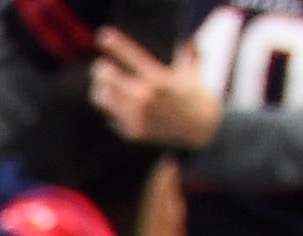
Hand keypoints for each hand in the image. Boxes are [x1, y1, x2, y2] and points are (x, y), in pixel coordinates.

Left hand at [91, 30, 223, 148]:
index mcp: (158, 78)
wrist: (203, 131)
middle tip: (100, 68)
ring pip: (103, 97)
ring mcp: (138, 115)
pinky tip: (113, 104)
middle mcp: (146, 97)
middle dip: (101, 70)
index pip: (131, 56)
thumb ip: (186, 52)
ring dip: (100, 89)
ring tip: (102, 85)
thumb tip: (185, 38)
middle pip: (107, 76)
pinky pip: (110, 116)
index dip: (115, 45)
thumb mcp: (192, 71)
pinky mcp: (134, 131)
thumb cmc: (196, 97)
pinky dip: (109, 108)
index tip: (104, 37)